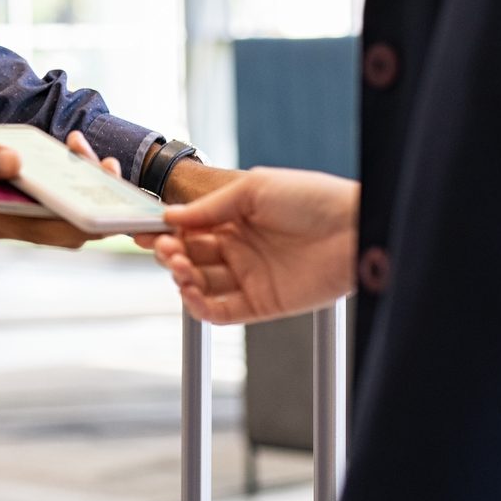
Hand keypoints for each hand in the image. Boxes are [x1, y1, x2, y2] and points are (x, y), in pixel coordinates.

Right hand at [0, 117, 119, 248]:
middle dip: (93, 198)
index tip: (109, 182)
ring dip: (74, 186)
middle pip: (64, 226)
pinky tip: (56, 151)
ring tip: (79, 145)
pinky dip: (53, 179)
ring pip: (52, 213)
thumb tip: (17, 162)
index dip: (93, 216)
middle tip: (105, 160)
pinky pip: (35, 200)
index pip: (56, 230)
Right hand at [151, 167, 359, 323]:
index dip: (164, 230)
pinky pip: (221, 311)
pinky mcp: (262, 304)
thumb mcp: (254, 189)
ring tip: (179, 264)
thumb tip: (170, 216)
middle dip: (169, 253)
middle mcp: (238, 249)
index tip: (143, 229)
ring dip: (181, 277)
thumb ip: (210, 207)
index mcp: (234, 219)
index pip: (188, 229)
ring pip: (199, 285)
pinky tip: (190, 292)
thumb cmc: (313, 199)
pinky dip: (199, 306)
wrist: (357, 229)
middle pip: (189, 257)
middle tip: (163, 247)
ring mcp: (249, 277)